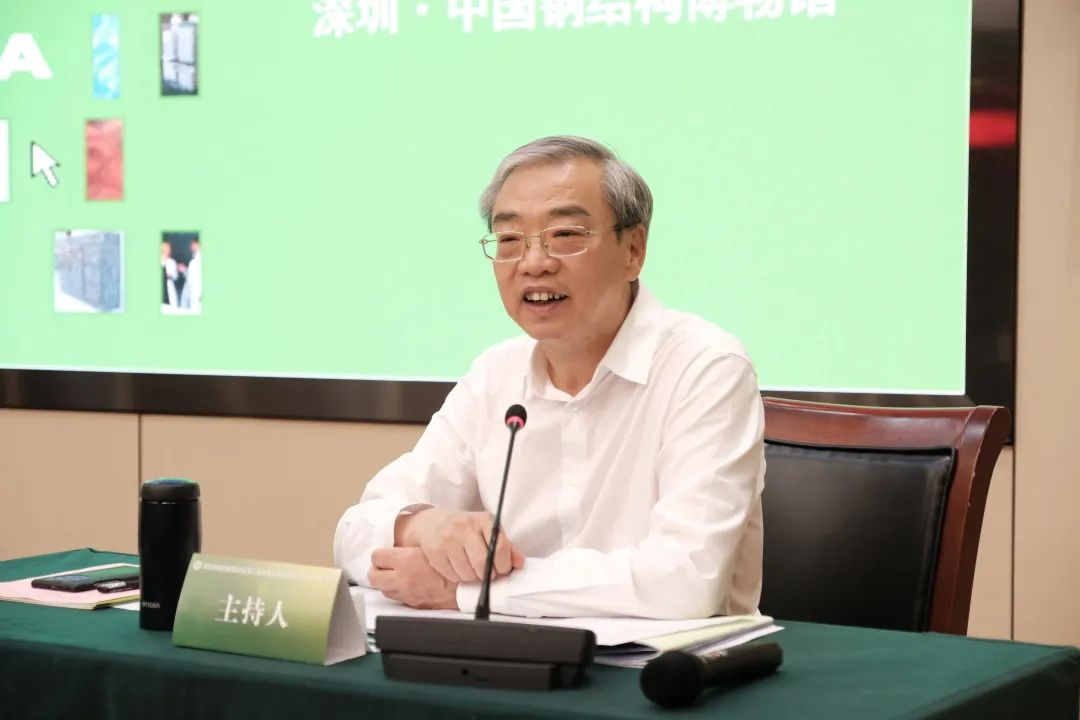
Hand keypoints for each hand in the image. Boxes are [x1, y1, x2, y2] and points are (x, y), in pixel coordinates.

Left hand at [368, 547, 457, 609]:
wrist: (465, 587)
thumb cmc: (452, 565)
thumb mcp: (430, 547)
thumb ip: (411, 548)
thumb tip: (398, 546)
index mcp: (406, 560)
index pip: (376, 557)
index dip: (379, 555)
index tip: (384, 554)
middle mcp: (402, 579)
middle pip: (373, 577)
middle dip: (376, 570)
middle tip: (384, 567)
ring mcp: (406, 594)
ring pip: (383, 590)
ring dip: (387, 583)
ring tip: (397, 576)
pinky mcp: (412, 605)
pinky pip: (397, 598)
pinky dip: (398, 592)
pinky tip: (408, 586)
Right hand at [397, 508, 524, 583]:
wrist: (432, 522)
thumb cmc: (466, 529)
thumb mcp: (488, 530)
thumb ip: (507, 547)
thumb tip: (520, 563)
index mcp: (484, 520)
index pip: (500, 549)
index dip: (503, 566)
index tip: (502, 570)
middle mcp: (465, 527)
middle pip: (482, 564)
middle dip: (488, 575)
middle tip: (486, 574)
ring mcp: (448, 538)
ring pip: (467, 573)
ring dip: (472, 577)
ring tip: (470, 568)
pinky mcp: (434, 550)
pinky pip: (452, 575)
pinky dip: (457, 577)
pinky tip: (457, 567)